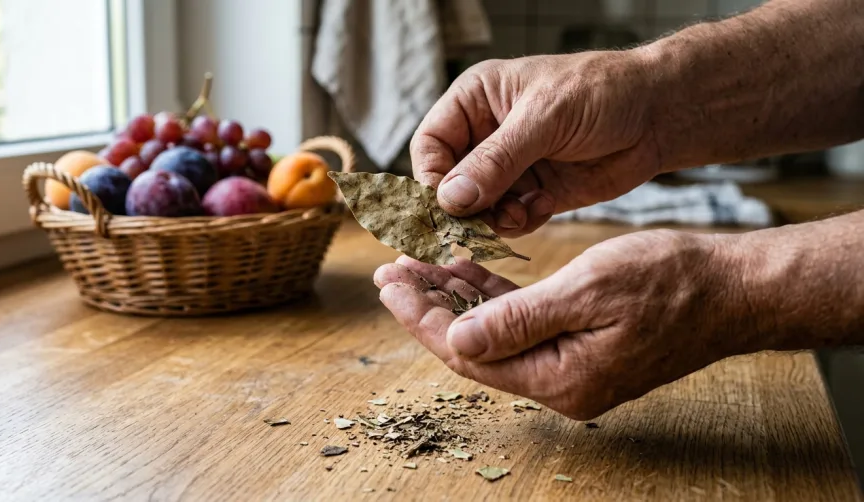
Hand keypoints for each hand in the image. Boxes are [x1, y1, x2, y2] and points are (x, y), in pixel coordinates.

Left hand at [374, 230, 750, 419]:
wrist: (733, 289)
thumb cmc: (671, 283)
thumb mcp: (589, 292)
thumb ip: (519, 320)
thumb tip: (455, 341)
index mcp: (560, 379)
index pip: (469, 354)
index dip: (424, 319)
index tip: (391, 284)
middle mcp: (560, 382)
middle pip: (475, 347)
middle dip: (431, 307)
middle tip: (394, 270)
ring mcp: (570, 365)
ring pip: (494, 332)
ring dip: (458, 299)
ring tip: (421, 264)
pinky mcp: (579, 344)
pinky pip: (522, 322)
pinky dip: (492, 296)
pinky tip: (468, 269)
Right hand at [411, 51, 661, 237]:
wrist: (657, 115)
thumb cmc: (601, 93)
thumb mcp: (544, 119)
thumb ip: (496, 160)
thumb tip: (450, 199)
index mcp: (476, 101)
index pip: (430, 145)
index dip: (432, 177)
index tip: (447, 205)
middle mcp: (486, 136)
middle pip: (449, 183)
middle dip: (464, 207)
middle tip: (482, 222)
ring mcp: (509, 168)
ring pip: (476, 208)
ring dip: (492, 219)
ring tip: (520, 213)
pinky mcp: (533, 193)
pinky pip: (507, 220)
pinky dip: (518, 223)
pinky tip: (544, 207)